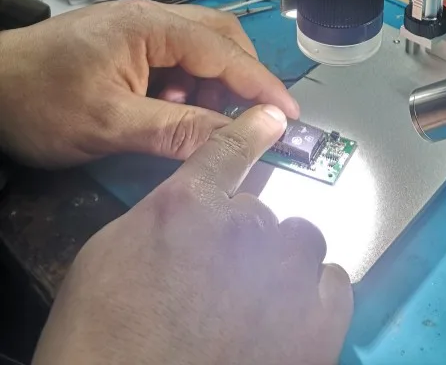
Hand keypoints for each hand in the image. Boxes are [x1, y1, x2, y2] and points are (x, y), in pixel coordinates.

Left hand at [0, 0, 297, 167]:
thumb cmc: (41, 101)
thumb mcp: (111, 124)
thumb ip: (179, 130)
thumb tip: (241, 136)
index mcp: (152, 25)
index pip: (226, 52)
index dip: (263, 85)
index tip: (292, 117)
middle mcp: (151, 17)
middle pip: (221, 39)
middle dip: (241, 80)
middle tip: (248, 122)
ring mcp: (138, 27)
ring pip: (200, 49)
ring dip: (212, 86)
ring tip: (197, 123)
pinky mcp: (127, 43)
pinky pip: (175, 59)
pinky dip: (186, 87)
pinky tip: (170, 113)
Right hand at [33, 106, 353, 364]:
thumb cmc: (102, 334)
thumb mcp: (110, 254)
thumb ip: (161, 214)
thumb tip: (190, 206)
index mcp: (191, 203)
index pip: (230, 149)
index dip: (252, 132)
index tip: (272, 120)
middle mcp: (246, 225)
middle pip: (264, 212)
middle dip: (247, 238)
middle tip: (221, 279)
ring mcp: (286, 274)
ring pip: (302, 243)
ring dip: (282, 264)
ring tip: (256, 304)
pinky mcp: (317, 324)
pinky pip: (333, 286)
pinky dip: (315, 297)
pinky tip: (289, 321)